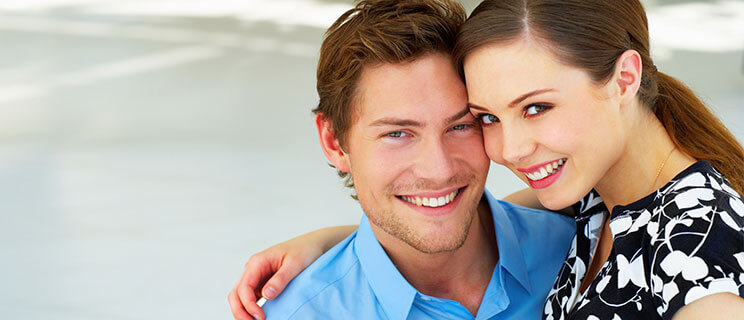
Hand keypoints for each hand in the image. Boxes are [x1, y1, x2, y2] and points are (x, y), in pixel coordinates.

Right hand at [228, 226, 355, 319]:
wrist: (312, 244)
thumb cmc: (304, 250)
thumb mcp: (295, 264)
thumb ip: (280, 279)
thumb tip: (266, 295)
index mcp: (258, 262)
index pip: (244, 287)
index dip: (249, 305)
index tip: (260, 317)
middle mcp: (253, 268)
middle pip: (236, 293)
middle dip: (240, 311)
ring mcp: (256, 275)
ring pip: (240, 296)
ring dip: (244, 310)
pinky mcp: (262, 282)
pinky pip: (251, 296)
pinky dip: (251, 307)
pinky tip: (259, 315)